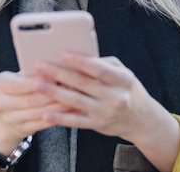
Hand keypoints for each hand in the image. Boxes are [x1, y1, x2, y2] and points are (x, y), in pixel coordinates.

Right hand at [0, 71, 70, 155]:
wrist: (5, 114)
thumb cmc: (20, 86)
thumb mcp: (20, 75)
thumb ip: (34, 72)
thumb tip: (57, 63)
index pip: (17, 84)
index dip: (37, 82)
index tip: (55, 77)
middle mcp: (1, 103)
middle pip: (30, 100)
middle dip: (52, 94)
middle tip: (72, 86)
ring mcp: (10, 119)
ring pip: (39, 113)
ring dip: (59, 105)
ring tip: (76, 97)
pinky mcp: (22, 130)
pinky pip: (44, 124)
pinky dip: (60, 116)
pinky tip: (73, 109)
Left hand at [34, 53, 179, 170]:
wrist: (142, 120)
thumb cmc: (127, 90)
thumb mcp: (123, 73)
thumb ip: (103, 65)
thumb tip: (78, 56)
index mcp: (123, 80)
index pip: (100, 69)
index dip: (81, 62)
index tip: (63, 54)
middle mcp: (116, 97)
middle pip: (84, 84)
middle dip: (59, 74)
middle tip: (40, 66)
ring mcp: (107, 113)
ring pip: (76, 102)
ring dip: (55, 93)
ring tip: (37, 85)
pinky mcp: (99, 126)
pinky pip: (76, 121)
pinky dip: (60, 117)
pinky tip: (46, 112)